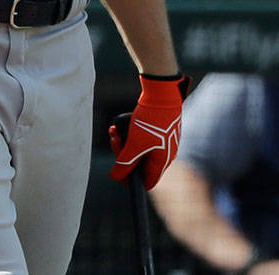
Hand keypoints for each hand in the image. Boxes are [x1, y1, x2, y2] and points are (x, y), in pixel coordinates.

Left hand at [109, 73, 190, 188]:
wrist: (162, 95)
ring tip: (114, 132)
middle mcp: (164, 155)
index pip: (147, 182)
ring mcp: (161, 143)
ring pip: (137, 150)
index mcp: (162, 162)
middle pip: (139, 164)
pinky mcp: (158, 132)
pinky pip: (140, 138)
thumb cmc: (151, 121)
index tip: (117, 170)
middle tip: (114, 141)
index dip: (130, 179)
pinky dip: (128, 134)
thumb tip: (116, 177)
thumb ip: (126, 162)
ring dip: (123, 143)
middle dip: (122, 154)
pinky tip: (118, 127)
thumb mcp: (135, 144)